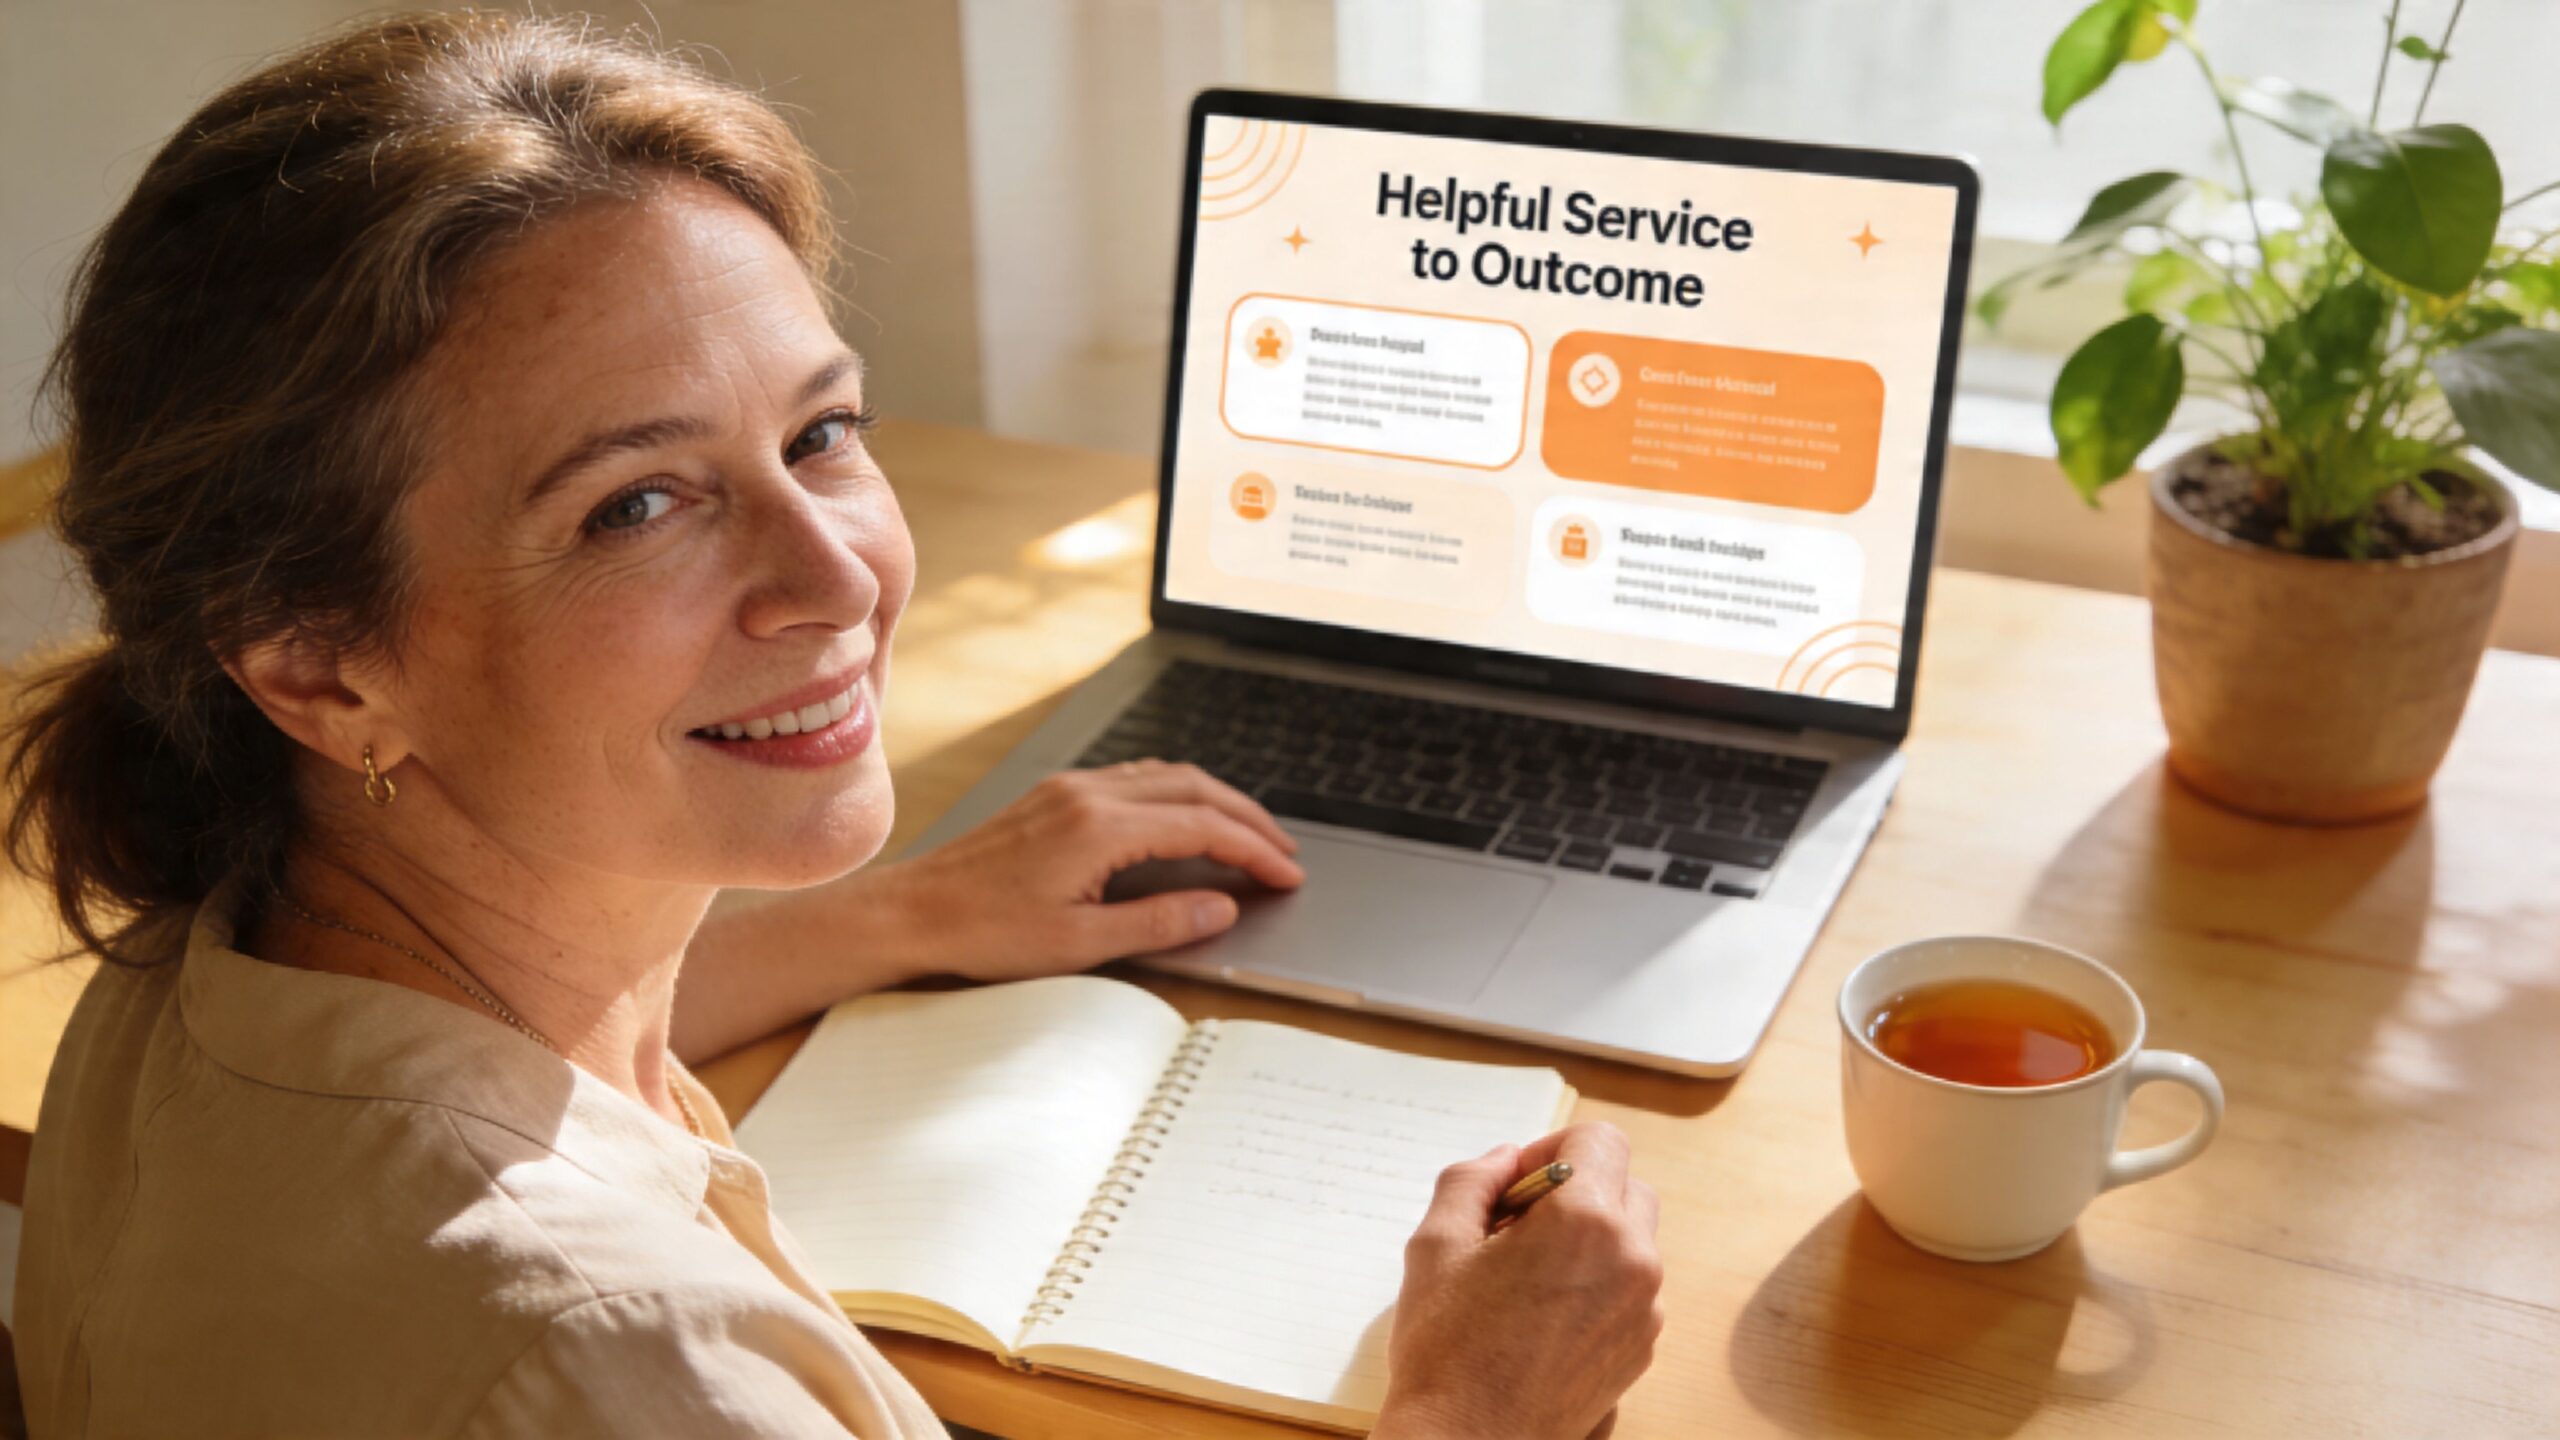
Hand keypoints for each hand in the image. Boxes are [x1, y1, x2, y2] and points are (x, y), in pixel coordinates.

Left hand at [855, 760, 1303, 982]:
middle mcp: (1088, 795)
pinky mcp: (1054, 796)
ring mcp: (1069, 789)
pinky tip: (1183, 818)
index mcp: (1100, 828)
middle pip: (1194, 788)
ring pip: (1165, 776)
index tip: (1286, 874)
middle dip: (1247, 817)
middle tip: (1283, 851)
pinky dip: (1176, 794)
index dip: (1253, 850)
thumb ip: (1159, 921)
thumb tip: (1221, 905)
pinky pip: (1134, 779)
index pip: (1202, 827)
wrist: (913, 912)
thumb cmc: (984, 933)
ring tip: (1247, 834)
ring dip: (1213, 800)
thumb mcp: (1080, 944)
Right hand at [1374, 1123, 1664, 1439]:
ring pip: (1631, 1241)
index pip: (1599, 1140)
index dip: (1553, 1147)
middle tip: (1516, 1226)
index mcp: (1587, 1221)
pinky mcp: (1641, 1350)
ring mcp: (1645, 1310)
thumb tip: (1507, 1159)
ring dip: (1587, 1240)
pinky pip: (1630, 1290)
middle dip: (1575, 1192)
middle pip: (1625, 1186)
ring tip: (1524, 1277)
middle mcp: (1632, 1260)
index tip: (1517, 1184)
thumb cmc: (1447, 1350)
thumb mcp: (1436, 1243)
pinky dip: (1596, 1285)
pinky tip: (1541, 1316)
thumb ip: (1473, 1178)